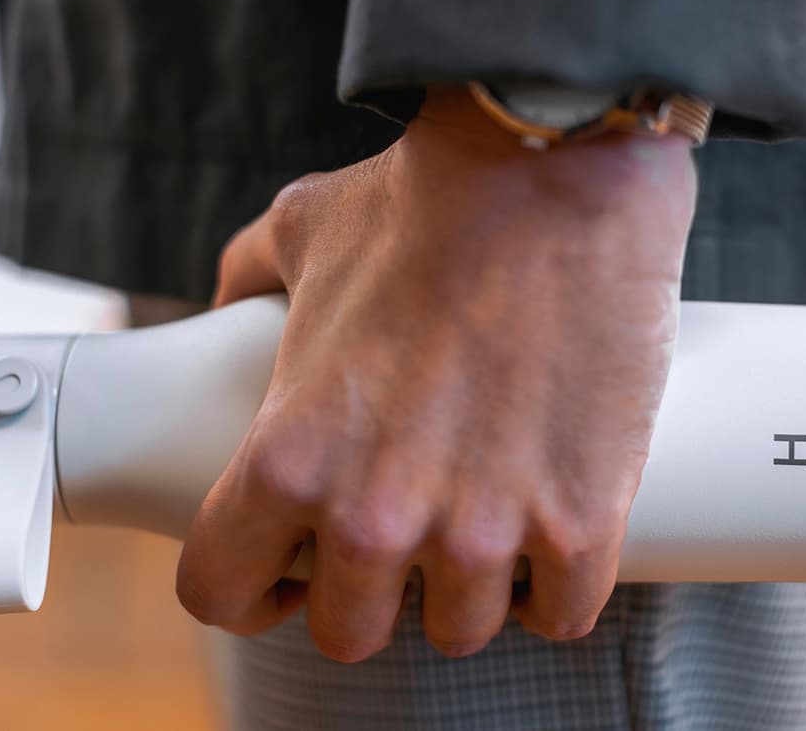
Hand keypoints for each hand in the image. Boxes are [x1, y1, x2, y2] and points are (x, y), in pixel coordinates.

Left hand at [175, 87, 696, 660]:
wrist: (556, 172)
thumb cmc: (425, 200)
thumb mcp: (301, 230)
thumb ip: (245, 275)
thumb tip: (228, 297)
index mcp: (291, 458)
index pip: (222, 592)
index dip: (247, 586)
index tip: (281, 571)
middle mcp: (377, 515)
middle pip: (348, 633)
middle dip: (365, 593)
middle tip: (398, 535)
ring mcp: (485, 530)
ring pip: (458, 631)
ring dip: (464, 588)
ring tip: (480, 519)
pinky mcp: (582, 522)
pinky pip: (559, 614)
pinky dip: (555, 585)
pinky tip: (550, 535)